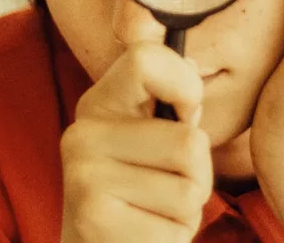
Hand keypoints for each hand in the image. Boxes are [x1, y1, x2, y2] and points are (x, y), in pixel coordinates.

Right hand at [59, 44, 212, 242]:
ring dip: (188, 210)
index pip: (147, 59)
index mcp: (98, 104)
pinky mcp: (94, 221)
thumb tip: (193, 65)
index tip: (185, 116)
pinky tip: (145, 235)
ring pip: (191, 189)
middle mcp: (83, 133)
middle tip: (169, 187)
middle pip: (189, 141)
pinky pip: (177, 230)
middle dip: (199, 173)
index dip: (186, 86)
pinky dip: (175, 239)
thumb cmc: (135, 193)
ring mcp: (84, 177)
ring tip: (155, 212)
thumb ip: (170, 102)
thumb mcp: (148, 139)